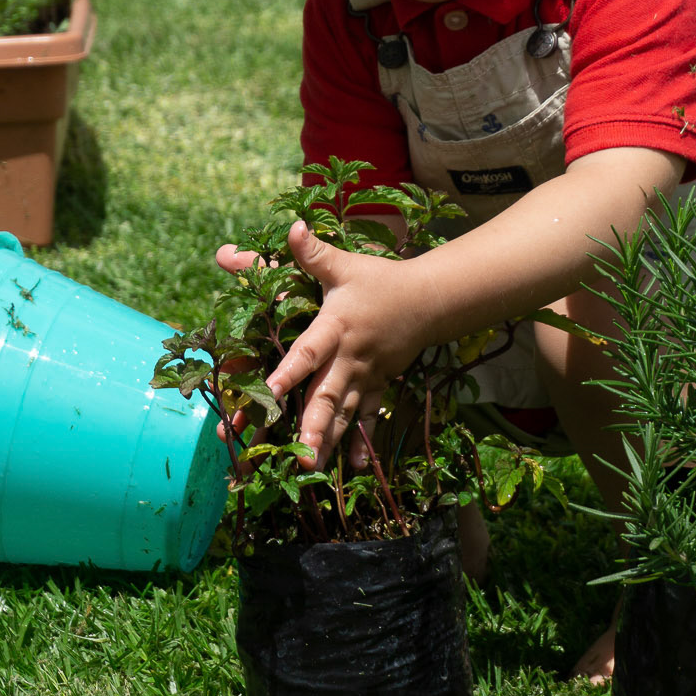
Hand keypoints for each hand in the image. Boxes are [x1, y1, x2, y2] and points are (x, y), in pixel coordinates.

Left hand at [259, 221, 434, 470]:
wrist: (428, 301)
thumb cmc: (378, 281)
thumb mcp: (343, 264)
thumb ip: (310, 252)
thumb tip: (290, 226)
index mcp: (336, 327)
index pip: (308, 352)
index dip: (287, 373)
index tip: (266, 395)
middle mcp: (350, 358)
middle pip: (327, 396)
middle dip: (309, 427)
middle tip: (292, 456)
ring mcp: (366, 377)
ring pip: (343, 414)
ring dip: (326, 442)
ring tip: (307, 469)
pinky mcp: (378, 387)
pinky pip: (368, 419)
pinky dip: (360, 443)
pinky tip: (350, 469)